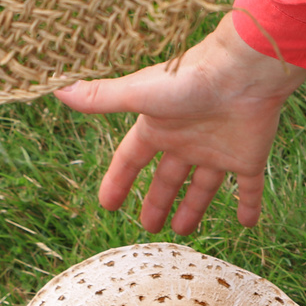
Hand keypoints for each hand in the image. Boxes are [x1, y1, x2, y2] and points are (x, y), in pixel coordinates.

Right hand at [55, 15, 305, 233]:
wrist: (242, 73)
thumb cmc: (187, 81)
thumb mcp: (137, 94)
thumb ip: (100, 98)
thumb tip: (56, 89)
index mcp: (159, 127)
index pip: (132, 159)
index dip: (119, 180)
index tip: (107, 204)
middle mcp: (187, 141)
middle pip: (168, 178)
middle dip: (157, 201)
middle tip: (149, 228)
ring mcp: (218, 151)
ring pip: (203, 188)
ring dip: (194, 209)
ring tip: (183, 232)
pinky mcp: (248, 157)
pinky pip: (249, 188)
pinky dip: (249, 206)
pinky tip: (248, 224)